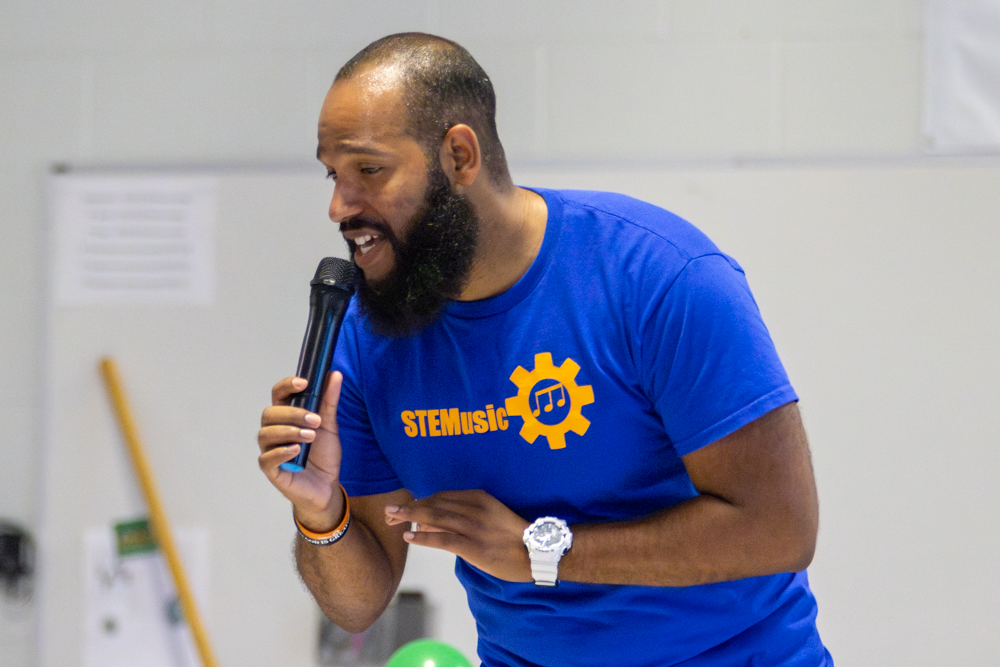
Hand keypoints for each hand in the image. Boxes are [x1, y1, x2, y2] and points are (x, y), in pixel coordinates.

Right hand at [258, 372, 345, 532]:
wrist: (327, 486)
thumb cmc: (323, 455)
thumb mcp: (330, 425)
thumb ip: (329, 401)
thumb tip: (335, 374)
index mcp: (286, 416)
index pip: (278, 394)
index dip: (287, 385)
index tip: (303, 383)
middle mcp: (274, 431)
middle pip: (269, 413)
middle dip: (292, 413)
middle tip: (315, 420)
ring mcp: (270, 450)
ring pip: (265, 434)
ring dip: (289, 431)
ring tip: (310, 436)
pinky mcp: (271, 470)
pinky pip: (266, 459)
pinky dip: (280, 452)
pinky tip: (296, 450)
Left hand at [384, 490, 532, 581]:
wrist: (536, 551)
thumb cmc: (513, 536)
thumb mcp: (490, 515)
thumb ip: (465, 514)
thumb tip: (437, 519)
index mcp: (478, 497)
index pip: (441, 496)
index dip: (421, 500)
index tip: (406, 506)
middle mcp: (473, 508)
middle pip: (434, 504)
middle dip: (410, 507)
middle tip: (390, 511)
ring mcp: (473, 527)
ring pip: (435, 518)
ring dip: (410, 517)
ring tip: (391, 517)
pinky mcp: (473, 546)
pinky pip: (443, 539)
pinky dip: (424, 537)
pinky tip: (409, 536)